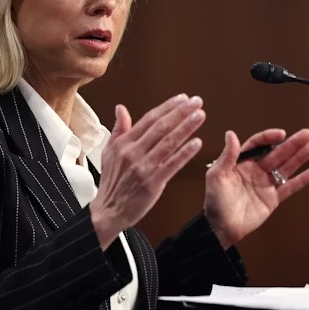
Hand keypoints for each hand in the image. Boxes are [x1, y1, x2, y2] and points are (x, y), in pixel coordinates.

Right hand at [90, 94, 205, 248]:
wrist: (108, 210)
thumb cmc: (111, 183)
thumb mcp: (109, 152)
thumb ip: (118, 129)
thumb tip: (121, 109)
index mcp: (124, 144)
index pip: (149, 119)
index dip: (168, 107)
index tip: (182, 99)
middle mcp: (133, 153)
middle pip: (161, 127)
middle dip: (181, 112)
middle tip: (196, 102)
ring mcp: (143, 168)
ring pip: (168, 143)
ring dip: (186, 128)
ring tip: (199, 116)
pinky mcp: (153, 183)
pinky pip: (172, 165)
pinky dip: (185, 153)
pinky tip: (196, 143)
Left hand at [204, 128, 308, 248]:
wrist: (221, 228)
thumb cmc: (214, 201)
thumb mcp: (217, 176)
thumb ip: (227, 155)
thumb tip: (231, 133)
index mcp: (241, 162)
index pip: (258, 144)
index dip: (269, 138)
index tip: (281, 134)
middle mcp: (255, 171)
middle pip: (277, 153)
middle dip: (292, 143)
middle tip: (307, 134)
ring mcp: (265, 184)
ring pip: (286, 167)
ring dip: (299, 157)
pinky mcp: (273, 199)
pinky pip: (289, 187)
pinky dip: (302, 180)